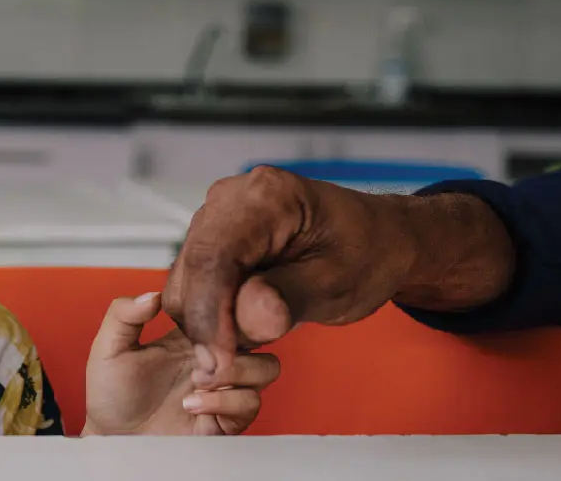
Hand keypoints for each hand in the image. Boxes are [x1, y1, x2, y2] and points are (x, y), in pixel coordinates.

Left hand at [82, 291, 279, 435]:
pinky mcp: (226, 419)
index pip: (230, 309)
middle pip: (260, 334)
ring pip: (266, 368)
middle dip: (239, 339)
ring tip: (198, 381)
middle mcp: (214, 358)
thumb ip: (123, 314)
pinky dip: (223, 401)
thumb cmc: (111, 393)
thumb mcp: (108, 347)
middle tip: (205, 355)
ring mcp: (223, 388)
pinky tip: (191, 403)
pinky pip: (250, 404)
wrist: (111, 436)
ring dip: (235, 370)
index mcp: (193, 335)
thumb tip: (153, 294)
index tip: (213, 314)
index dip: (230, 307)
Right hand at [162, 166, 514, 382]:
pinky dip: (213, 315)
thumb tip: (245, 318)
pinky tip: (250, 320)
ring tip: (261, 330)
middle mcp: (229, 199)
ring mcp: (214, 219)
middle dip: (209, 324)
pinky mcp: (210, 241)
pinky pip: (193, 286)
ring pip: (184, 284)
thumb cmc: (366, 252)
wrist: (376, 240)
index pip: (212, 257)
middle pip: (190, 272)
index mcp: (265, 197)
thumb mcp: (340, 283)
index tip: (218, 363)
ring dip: (211, 323)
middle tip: (246, 359)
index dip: (208, 315)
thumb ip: (291, 299)